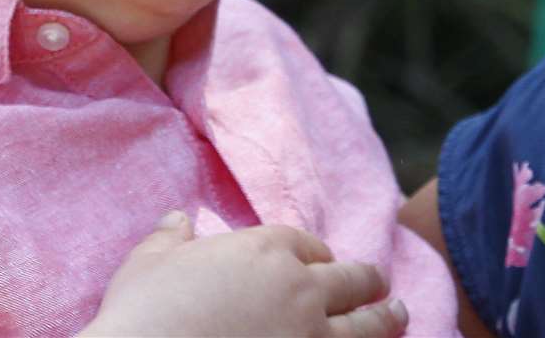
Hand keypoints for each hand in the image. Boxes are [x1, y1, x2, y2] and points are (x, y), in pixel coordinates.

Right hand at [77, 212, 410, 337]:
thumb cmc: (143, 314)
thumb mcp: (148, 264)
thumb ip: (169, 238)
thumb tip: (175, 218)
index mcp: (265, 250)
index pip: (306, 245)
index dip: (314, 254)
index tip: (318, 263)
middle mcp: (300, 287)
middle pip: (350, 279)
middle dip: (367, 280)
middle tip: (380, 283)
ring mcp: (311, 335)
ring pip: (366, 324)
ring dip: (387, 317)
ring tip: (401, 313)